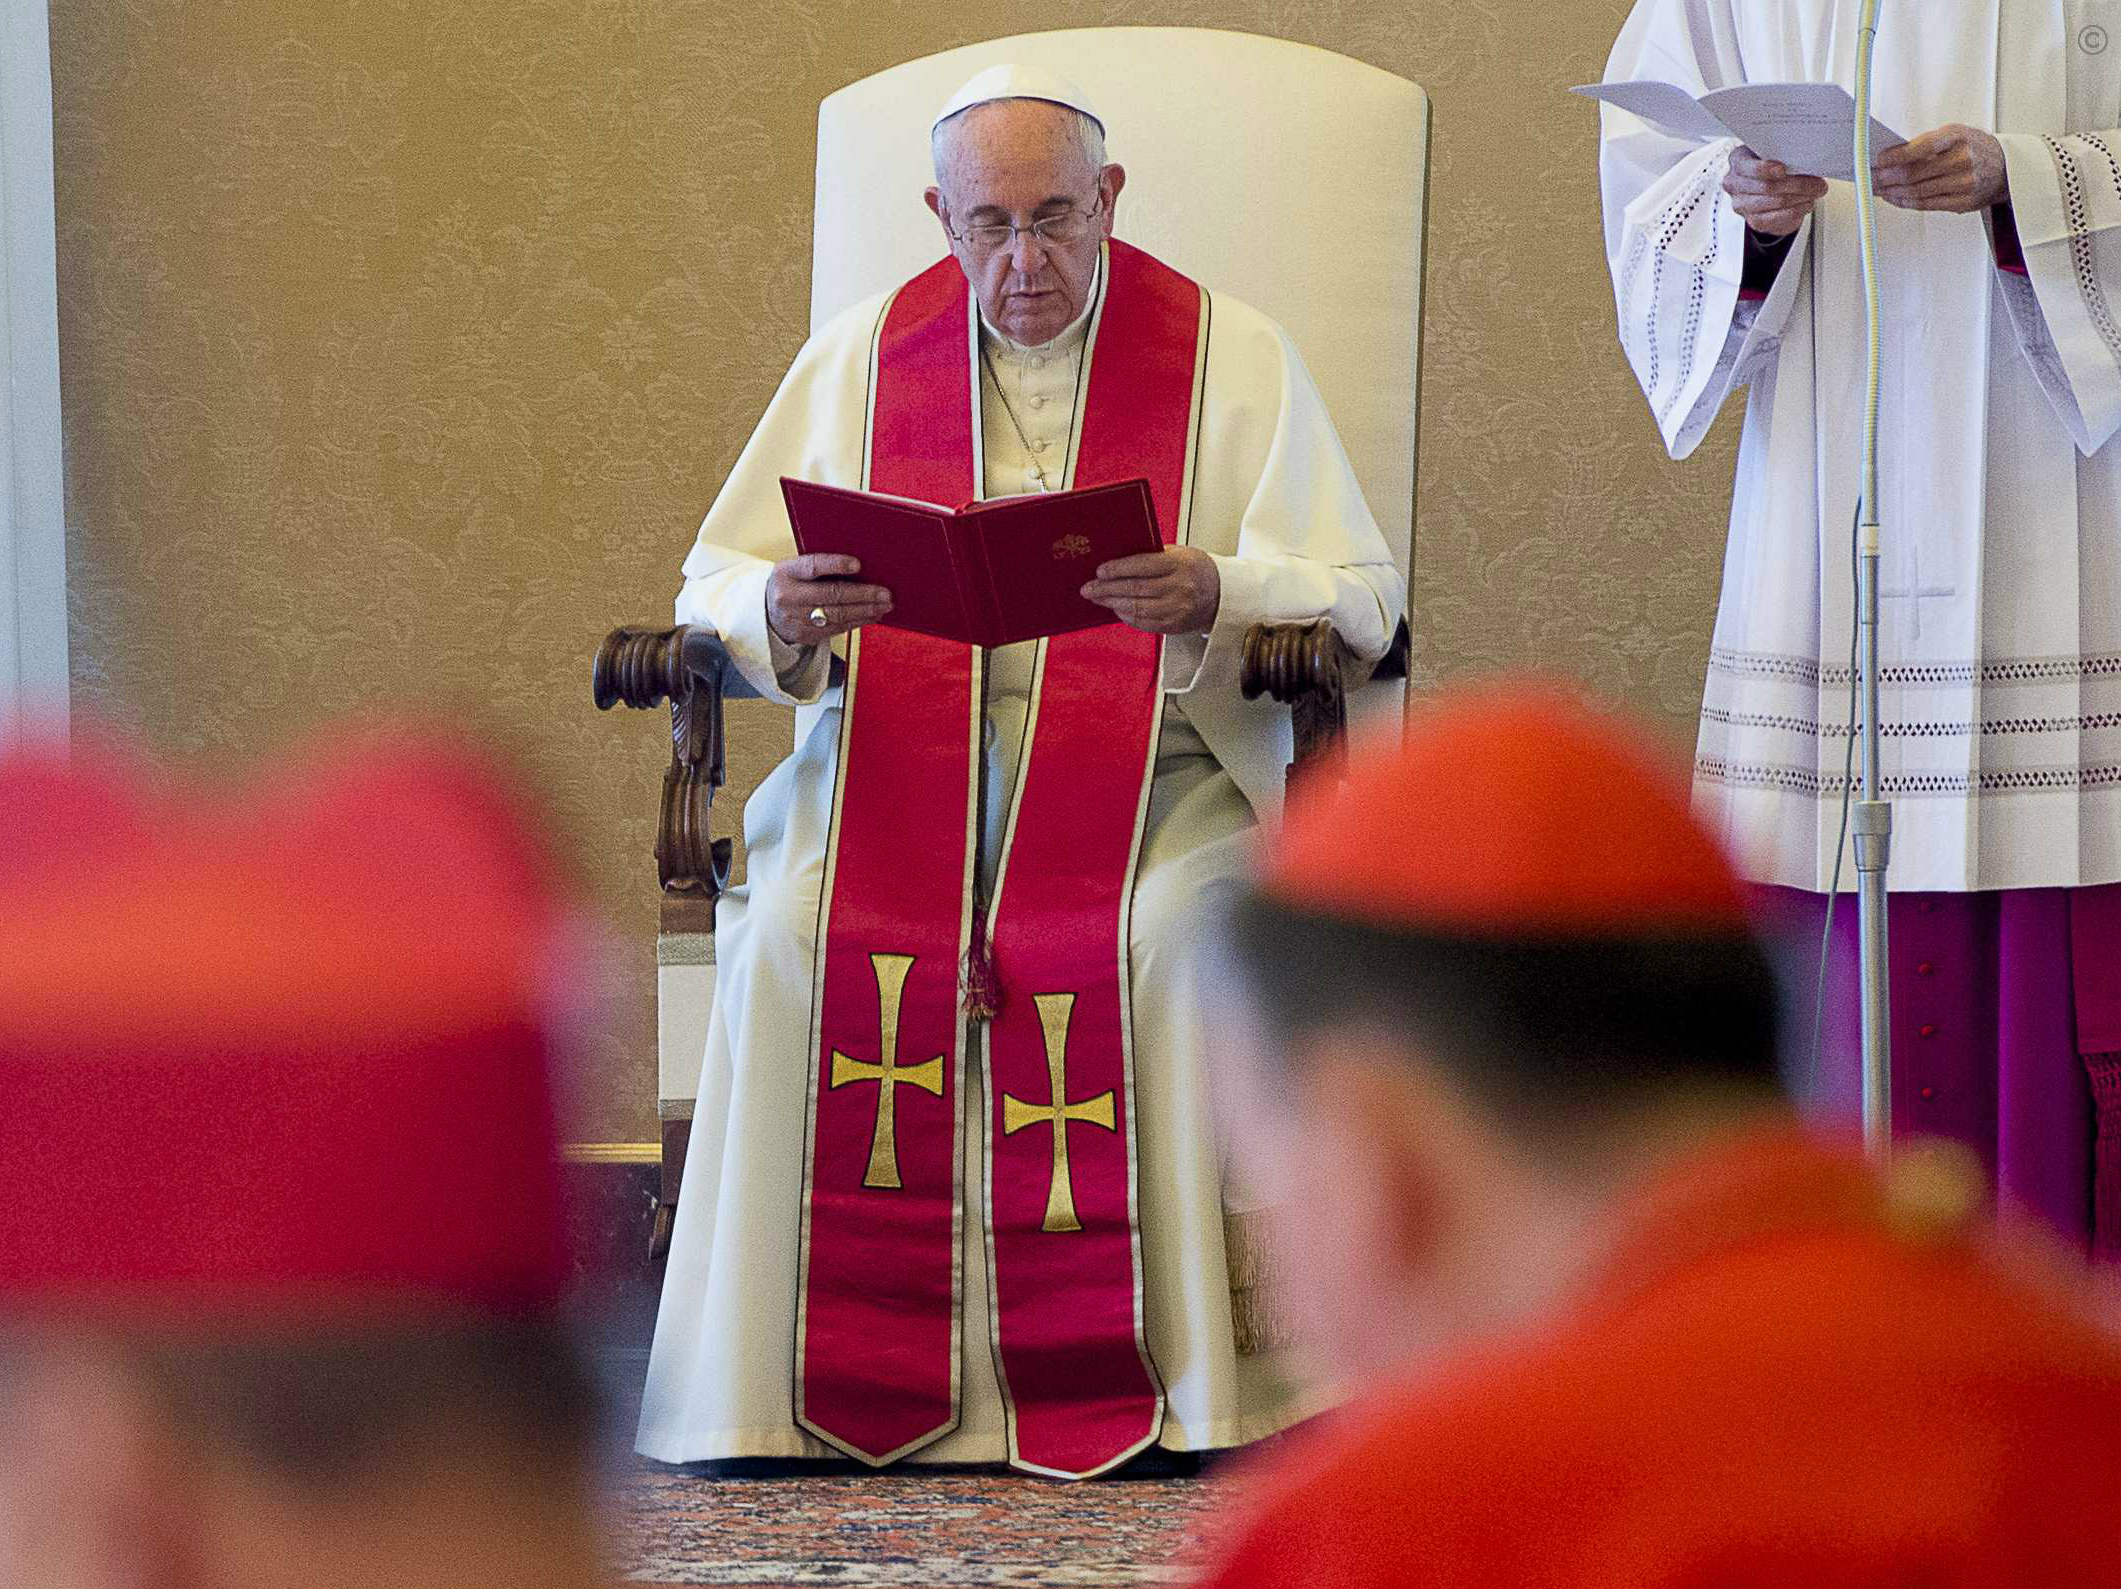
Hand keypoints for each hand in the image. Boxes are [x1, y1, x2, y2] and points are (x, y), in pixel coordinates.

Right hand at [766, 553, 890, 645]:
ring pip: (838, 615)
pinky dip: (858, 622)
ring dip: (866, 610)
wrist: (765, 613)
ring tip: (884, 605)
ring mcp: (797, 619)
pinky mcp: (806, 635)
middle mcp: (789, 596)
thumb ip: (819, 566)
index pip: (812, 566)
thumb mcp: (794, 569)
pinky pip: (837, 629)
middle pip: (831, 594)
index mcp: (786, 573)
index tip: (857, 564)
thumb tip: (860, 566)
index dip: (835, 564)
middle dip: (863, 594)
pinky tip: (871, 616)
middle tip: (885, 593)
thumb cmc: (789, 585)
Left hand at [1082, 546, 1220, 635]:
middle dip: (1107, 589)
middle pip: (1135, 589)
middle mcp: (1180, 588)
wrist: (1222, 593)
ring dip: (1113, 603)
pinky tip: (1116, 609)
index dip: (1117, 569)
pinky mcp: (1175, 626)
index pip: (1142, 566)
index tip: (1100, 571)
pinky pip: (1144, 623)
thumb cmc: (1195, 569)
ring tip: (1097, 599)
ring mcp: (1178, 609)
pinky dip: (1127, 616)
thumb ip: (1152, 556)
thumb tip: (1117, 561)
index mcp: (1180, 564)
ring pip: (1137, 608)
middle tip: (1088, 588)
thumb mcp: (1179, 554)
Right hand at [1723, 147, 1827, 236]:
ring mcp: (1741, 204)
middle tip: (1817, 183)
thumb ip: (1782, 153)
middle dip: (1797, 184)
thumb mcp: (1774, 152)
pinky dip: (1796, 210)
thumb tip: (1805, 160)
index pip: (1748, 167)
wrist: (1767, 188)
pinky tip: (1807, 204)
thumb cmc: (1773, 164)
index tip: (1782, 170)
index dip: (1765, 169)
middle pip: (1766, 187)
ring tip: (1816, 192)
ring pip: (1775, 202)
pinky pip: (1777, 218)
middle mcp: (1734, 183)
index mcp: (1738, 160)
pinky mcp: (1753, 221)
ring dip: (1800, 197)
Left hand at [1872, 125, 2007, 213]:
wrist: (2006, 167)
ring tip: (1877, 189)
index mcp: (1958, 137)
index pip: (1920, 148)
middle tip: (1870, 177)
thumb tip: (1890, 156)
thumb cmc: (1974, 148)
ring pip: (1916, 191)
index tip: (1878, 160)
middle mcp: (1962, 160)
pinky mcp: (1962, 202)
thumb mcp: (1954, 134)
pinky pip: (1925, 204)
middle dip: (1886, 177)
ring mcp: (1964, 183)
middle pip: (1914, 173)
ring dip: (1891, 191)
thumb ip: (1925, 144)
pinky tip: (1894, 197)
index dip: (1895, 157)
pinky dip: (1904, 202)